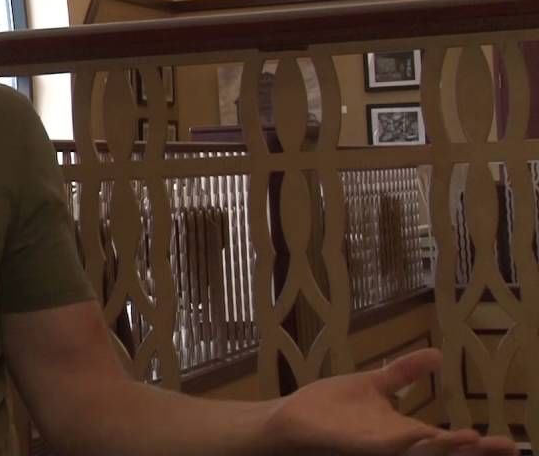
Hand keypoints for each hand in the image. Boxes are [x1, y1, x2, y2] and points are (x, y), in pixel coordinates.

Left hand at [264, 348, 517, 454]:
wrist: (288, 419)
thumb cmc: (330, 408)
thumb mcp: (374, 385)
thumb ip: (404, 373)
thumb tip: (439, 354)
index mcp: (402, 433)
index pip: (446, 441)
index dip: (478, 445)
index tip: (511, 445)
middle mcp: (393, 445)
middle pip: (439, 451)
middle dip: (471, 452)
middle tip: (504, 447)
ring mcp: (373, 448)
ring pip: (415, 452)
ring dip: (442, 448)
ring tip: (471, 440)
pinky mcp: (351, 446)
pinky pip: (380, 447)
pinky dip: (401, 443)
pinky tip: (419, 434)